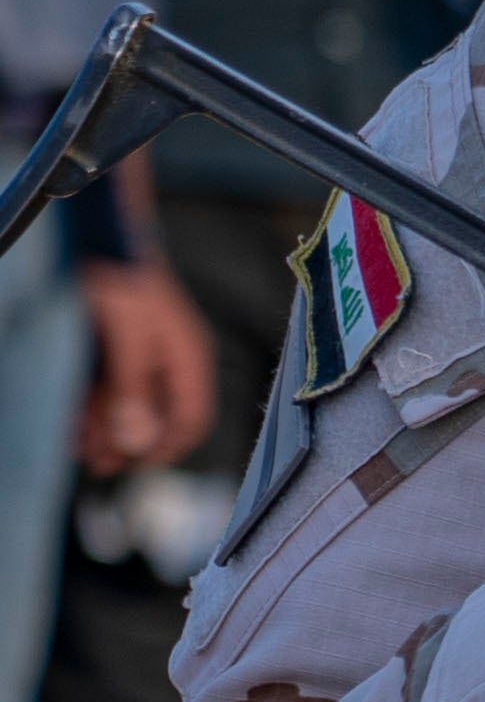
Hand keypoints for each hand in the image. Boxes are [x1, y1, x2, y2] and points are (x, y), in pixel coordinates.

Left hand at [74, 257, 212, 475]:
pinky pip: (110, 389)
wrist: (101, 235)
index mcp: (187, 358)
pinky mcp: (117, 349)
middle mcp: (168, 361)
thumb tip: (136, 440)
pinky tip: (75, 422)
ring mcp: (141, 356)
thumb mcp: (127, 338)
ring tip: (80, 448)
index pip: (192, 417)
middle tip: (97, 465)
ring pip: (129, 406)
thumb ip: (133, 389)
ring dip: (106, 430)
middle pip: (157, 417)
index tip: (137, 465)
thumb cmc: (121, 281)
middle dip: (128, 444)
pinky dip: (94, 409)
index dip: (169, 446)